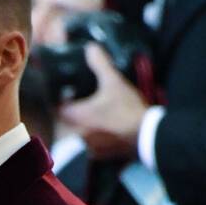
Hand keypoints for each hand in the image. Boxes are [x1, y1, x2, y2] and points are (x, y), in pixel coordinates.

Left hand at [61, 43, 148, 160]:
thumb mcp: (114, 82)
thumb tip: (90, 48)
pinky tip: (103, 131)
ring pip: (76, 137)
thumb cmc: (128, 109)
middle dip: (70, 115)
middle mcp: (78, 134)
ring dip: (80, 128)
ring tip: (92, 117)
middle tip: (79, 104)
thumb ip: (100, 64)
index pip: (58, 110)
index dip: (60, 102)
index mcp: (78, 117)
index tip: (65, 96)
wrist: (147, 135)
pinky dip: (92, 139)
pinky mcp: (100, 156)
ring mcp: (89, 147)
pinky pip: (89, 147)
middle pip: (65, 124)